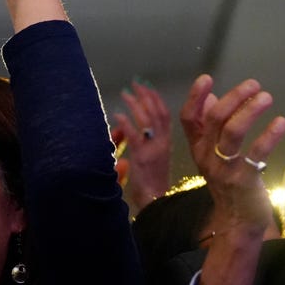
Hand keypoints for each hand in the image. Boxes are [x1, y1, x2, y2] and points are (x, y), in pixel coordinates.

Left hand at [112, 80, 171, 210]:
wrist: (156, 201)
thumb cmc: (152, 182)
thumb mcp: (154, 158)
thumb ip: (146, 142)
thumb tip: (129, 128)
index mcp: (167, 142)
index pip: (165, 114)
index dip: (156, 98)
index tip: (146, 86)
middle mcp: (163, 142)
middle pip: (157, 112)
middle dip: (146, 96)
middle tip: (135, 83)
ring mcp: (153, 149)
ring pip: (147, 120)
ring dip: (135, 104)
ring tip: (124, 94)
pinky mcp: (142, 158)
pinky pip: (135, 136)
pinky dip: (126, 123)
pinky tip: (117, 114)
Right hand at [180, 74, 284, 284]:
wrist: (238, 222)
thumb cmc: (230, 184)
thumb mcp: (215, 156)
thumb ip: (211, 128)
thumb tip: (212, 97)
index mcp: (198, 149)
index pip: (188, 118)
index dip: (195, 96)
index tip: (206, 77)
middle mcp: (207, 157)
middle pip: (214, 118)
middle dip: (234, 96)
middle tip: (254, 85)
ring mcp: (225, 168)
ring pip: (232, 131)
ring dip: (250, 110)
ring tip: (267, 97)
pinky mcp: (244, 179)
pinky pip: (256, 152)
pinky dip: (269, 134)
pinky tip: (281, 122)